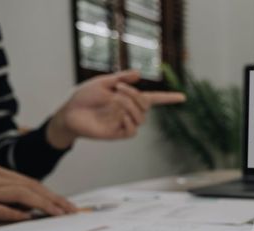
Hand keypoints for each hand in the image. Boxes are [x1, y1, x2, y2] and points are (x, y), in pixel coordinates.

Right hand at [0, 164, 76, 222]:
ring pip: (17, 194)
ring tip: (56, 214)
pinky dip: (13, 212)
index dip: (51, 194)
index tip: (67, 205)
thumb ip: (5, 194)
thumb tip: (31, 207)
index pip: (30, 183)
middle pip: (29, 186)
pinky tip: (27, 218)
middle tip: (70, 211)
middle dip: (53, 199)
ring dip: (41, 204)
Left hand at [46, 70, 185, 148]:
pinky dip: (126, 119)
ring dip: (128, 105)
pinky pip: (133, 129)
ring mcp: (125, 123)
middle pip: (145, 105)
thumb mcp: (103, 83)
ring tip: (113, 100)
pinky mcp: (118, 134)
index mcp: (129, 99)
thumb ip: (121, 78)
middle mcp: (130, 112)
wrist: (69, 112)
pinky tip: (115, 113)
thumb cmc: (84, 96)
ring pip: (140, 117)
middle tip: (117, 88)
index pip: (154, 99)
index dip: (169, 98)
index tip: (183, 97)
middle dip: (134, 95)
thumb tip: (139, 74)